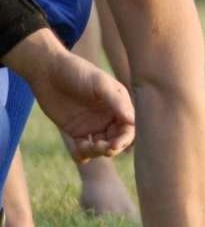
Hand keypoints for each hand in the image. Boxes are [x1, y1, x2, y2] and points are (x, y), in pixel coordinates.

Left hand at [6, 29, 134, 161]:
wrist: (49, 72)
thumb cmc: (78, 72)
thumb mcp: (99, 84)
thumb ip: (116, 102)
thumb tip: (132, 121)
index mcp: (118, 104)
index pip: (129, 126)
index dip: (125, 138)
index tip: (115, 145)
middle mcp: (108, 115)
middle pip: (117, 139)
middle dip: (112, 147)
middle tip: (101, 148)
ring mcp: (92, 124)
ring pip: (101, 146)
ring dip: (96, 151)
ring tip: (84, 146)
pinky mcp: (75, 130)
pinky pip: (83, 148)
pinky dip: (82, 154)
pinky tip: (78, 153)